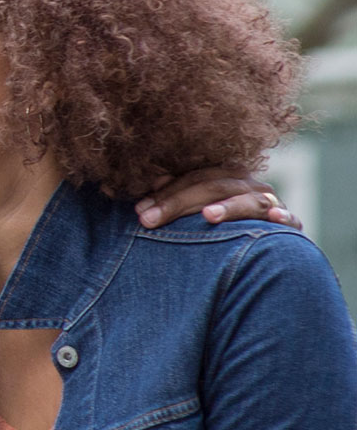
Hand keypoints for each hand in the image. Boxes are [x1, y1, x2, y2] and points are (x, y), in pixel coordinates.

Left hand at [135, 168, 298, 229]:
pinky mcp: (289, 223)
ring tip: (208, 215)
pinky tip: (276, 218)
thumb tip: (155, 182)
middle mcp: (249, 186)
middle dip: (180, 202)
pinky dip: (284, 217)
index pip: (194, 178)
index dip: (166, 193)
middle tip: (150, 219)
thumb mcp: (195, 211)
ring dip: (230, 206)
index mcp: (226, 177)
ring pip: (250, 200)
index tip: (140, 210)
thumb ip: (177, 197)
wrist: (261, 252)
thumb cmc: (218, 230)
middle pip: (215, 186)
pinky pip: (289, 219)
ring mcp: (272, 203)